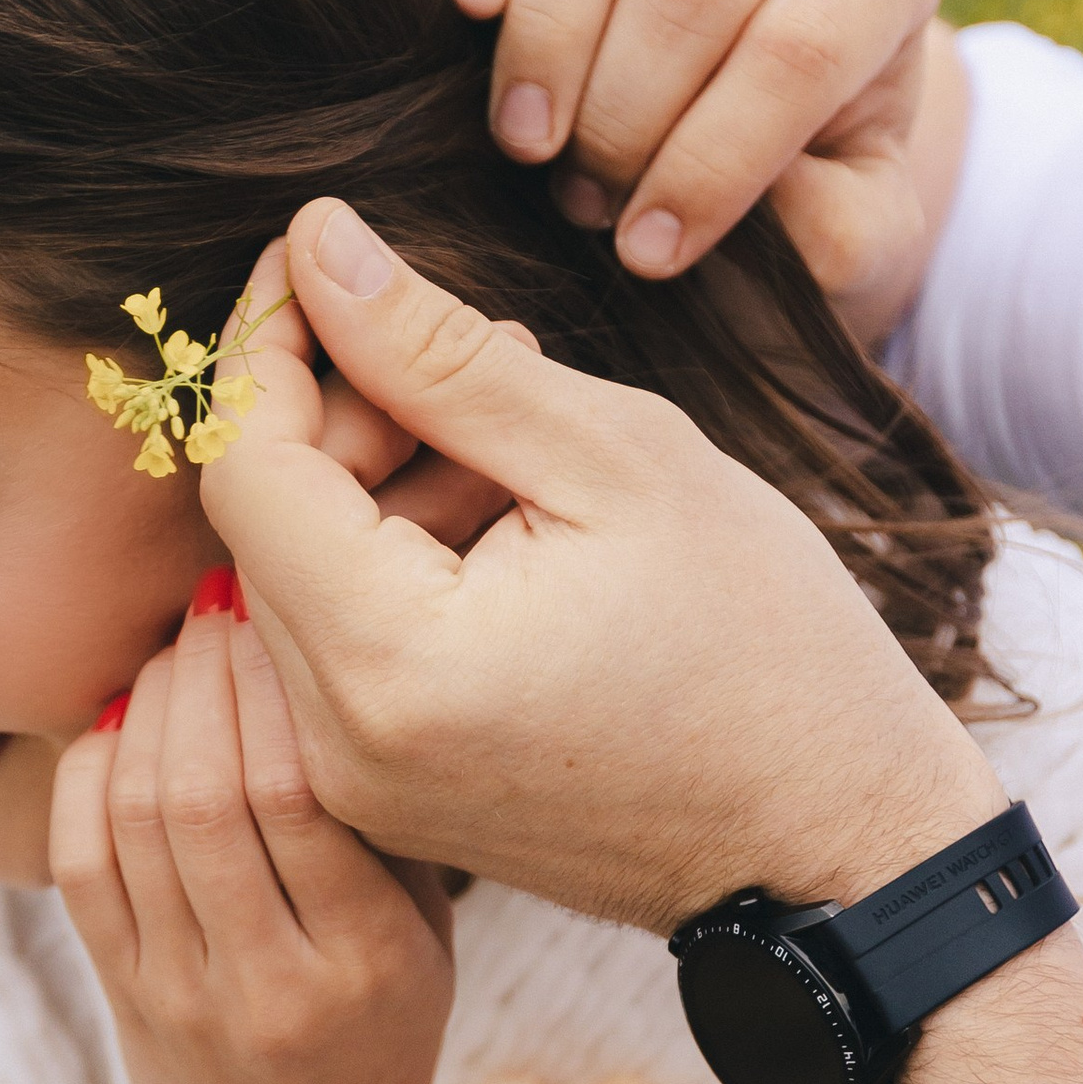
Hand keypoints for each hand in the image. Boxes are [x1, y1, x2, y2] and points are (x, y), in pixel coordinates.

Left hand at [49, 585, 455, 1083]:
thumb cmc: (384, 1028)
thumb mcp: (428, 934)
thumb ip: (382, 820)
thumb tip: (323, 655)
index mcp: (367, 961)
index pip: (302, 793)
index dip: (275, 680)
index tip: (279, 605)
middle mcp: (267, 982)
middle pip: (206, 792)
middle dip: (205, 671)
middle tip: (219, 595)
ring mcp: (179, 994)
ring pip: (137, 817)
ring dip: (149, 705)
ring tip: (178, 645)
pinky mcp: (118, 996)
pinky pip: (80, 863)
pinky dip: (90, 770)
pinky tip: (120, 715)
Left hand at [198, 203, 1002, 935]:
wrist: (835, 838)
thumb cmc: (765, 644)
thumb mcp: (616, 454)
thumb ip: (439, 351)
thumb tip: (314, 244)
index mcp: (391, 662)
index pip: (247, 467)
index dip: (267, 345)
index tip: (321, 258)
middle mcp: (341, 746)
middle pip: (263, 527)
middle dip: (341, 413)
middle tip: (481, 359)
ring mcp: (357, 788)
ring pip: (297, 582)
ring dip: (375, 488)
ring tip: (518, 450)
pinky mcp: (387, 801)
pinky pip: (339, 652)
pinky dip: (396, 566)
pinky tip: (506, 529)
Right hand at [445, 0, 959, 326]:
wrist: (750, 52)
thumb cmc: (805, 152)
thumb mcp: (857, 216)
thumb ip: (843, 232)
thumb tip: (769, 217)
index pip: (799, 49)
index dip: (711, 164)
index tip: (646, 253)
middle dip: (622, 113)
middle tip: (583, 202)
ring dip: (550, 32)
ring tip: (528, 138)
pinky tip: (473, 8)